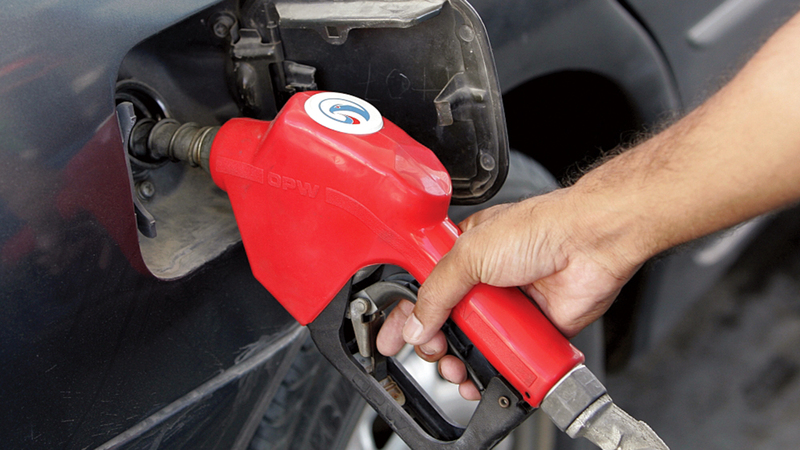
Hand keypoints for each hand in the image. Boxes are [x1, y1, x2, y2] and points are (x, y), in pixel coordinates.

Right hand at [376, 188, 643, 398]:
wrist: (591, 244)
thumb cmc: (541, 228)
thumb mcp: (470, 253)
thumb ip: (437, 291)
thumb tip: (416, 322)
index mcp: (464, 253)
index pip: (425, 288)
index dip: (407, 313)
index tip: (393, 336)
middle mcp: (485, 280)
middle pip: (448, 322)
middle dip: (434, 343)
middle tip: (433, 352)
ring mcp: (509, 306)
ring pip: (476, 345)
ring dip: (462, 363)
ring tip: (457, 371)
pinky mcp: (533, 329)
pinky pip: (509, 357)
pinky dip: (497, 372)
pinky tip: (485, 379)